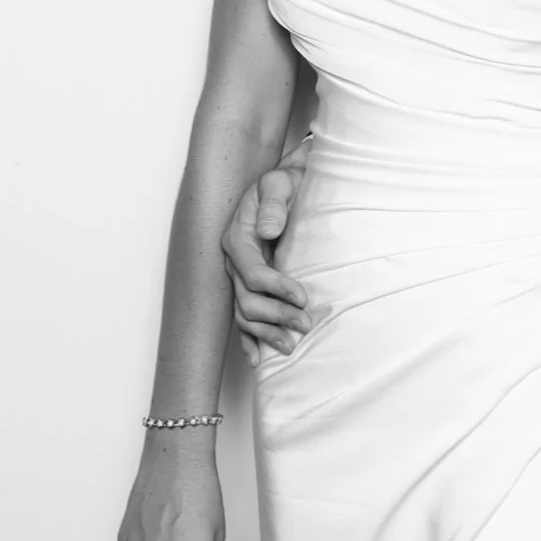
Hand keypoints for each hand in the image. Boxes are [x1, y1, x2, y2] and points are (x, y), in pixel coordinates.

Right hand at [222, 162, 309, 363]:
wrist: (287, 182)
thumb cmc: (285, 182)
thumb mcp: (280, 182)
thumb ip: (273, 203)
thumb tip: (266, 231)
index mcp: (238, 237)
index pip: (252, 272)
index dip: (276, 288)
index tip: (302, 297)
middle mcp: (234, 260)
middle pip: (248, 299)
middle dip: (276, 315)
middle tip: (306, 324)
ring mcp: (240, 275)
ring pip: (245, 314)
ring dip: (266, 333)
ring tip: (291, 346)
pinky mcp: (249, 284)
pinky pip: (243, 317)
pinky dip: (249, 339)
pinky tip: (258, 358)